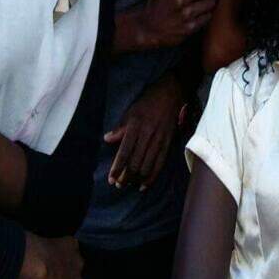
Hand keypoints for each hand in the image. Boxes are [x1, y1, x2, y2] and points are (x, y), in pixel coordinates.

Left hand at [104, 72, 185, 191]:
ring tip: (129, 185)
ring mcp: (159, 139)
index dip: (118, 167)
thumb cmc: (148, 101)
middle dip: (127, 176)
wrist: (171, 93)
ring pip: (148, 165)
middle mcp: (148, 134)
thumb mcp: (131, 111)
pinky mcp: (168, 142)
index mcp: (136, 125)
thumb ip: (120, 128)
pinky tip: (145, 184)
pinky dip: (152, 176)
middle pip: (136, 161)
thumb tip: (107, 139)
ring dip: (137, 178)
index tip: (111, 179)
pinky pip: (160, 163)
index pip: (125, 151)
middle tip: (119, 185)